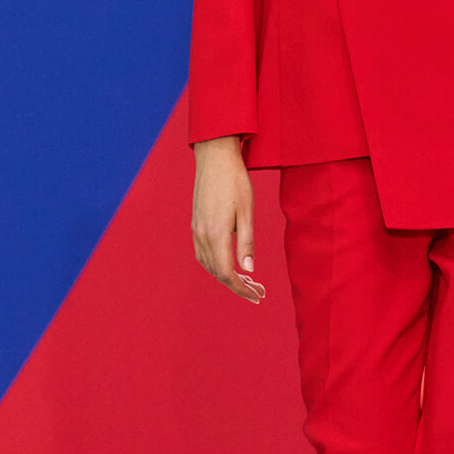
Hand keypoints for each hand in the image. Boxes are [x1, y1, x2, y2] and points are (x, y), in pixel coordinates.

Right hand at [191, 136, 265, 304]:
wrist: (215, 158)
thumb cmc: (235, 182)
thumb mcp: (247, 212)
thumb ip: (246, 242)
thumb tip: (249, 269)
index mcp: (216, 234)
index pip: (226, 273)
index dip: (241, 289)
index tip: (257, 296)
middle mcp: (202, 235)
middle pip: (216, 273)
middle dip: (237, 286)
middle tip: (258, 291)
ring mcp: (196, 229)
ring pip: (208, 265)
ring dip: (226, 276)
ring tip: (246, 281)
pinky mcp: (195, 223)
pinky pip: (202, 253)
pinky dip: (215, 264)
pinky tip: (228, 263)